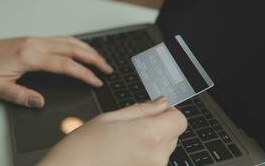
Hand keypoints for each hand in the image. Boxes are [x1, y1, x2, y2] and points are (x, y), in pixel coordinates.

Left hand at [0, 36, 112, 107]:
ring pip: (70, 41)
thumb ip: (20, 95)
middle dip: (94, 58)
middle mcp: (37, 44)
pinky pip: (63, 39)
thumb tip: (41, 102)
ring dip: (88, 49)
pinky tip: (82, 49)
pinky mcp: (36, 40)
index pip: (66, 65)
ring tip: (100, 59)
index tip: (97, 81)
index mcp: (30, 56)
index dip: (84, 73)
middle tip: (108, 68)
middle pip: (74, 48)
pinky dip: (78, 44)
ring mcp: (37, 40)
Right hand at [37, 97, 186, 165]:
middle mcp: (157, 157)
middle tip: (133, 127)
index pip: (180, 120)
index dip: (168, 112)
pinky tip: (126, 153)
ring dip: (152, 141)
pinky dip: (146, 155)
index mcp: (150, 135)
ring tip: (126, 142)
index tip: (156, 111)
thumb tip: (162, 103)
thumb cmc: (84, 147)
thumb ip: (142, 109)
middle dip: (158, 126)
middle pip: (173, 133)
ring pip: (164, 148)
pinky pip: (155, 161)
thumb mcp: (111, 117)